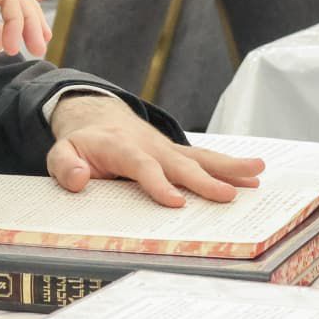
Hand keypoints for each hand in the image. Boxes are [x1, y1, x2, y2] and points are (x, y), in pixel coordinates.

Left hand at [46, 94, 263, 205]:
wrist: (96, 116)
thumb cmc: (80, 143)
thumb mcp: (61, 152)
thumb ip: (66, 166)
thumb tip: (81, 178)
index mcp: (120, 147)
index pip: (141, 165)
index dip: (157, 183)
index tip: (175, 202)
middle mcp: (149, 146)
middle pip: (178, 163)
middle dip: (203, 181)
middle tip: (227, 196)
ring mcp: (167, 148)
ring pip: (199, 157)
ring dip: (228, 167)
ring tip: (257, 172)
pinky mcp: (177, 153)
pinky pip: (205, 160)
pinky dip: (230, 167)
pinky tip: (254, 176)